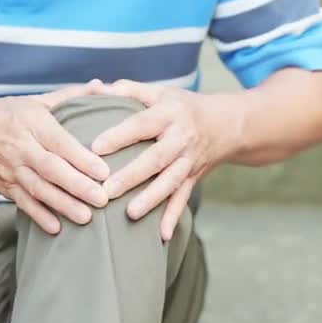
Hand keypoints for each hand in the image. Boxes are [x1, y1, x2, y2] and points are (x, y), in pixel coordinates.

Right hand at [0, 84, 109, 234]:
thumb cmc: (2, 114)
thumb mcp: (33, 101)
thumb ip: (69, 96)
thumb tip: (100, 86)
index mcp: (31, 123)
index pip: (59, 142)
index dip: (81, 158)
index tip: (104, 171)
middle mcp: (21, 147)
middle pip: (51, 169)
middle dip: (77, 185)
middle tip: (102, 198)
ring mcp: (11, 169)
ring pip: (39, 190)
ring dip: (62, 205)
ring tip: (86, 217)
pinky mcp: (3, 187)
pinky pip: (22, 203)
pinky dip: (38, 216)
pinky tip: (55, 228)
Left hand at [88, 79, 226, 240]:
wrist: (226, 124)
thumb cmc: (182, 106)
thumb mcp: (159, 92)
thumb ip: (127, 89)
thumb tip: (95, 87)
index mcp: (169, 114)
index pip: (141, 124)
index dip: (120, 135)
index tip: (96, 147)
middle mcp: (181, 138)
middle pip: (156, 158)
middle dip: (132, 175)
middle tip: (107, 189)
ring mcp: (189, 161)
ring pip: (170, 182)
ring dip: (151, 199)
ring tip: (130, 214)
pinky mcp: (194, 178)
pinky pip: (183, 199)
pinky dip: (174, 217)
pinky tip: (162, 236)